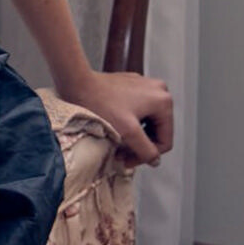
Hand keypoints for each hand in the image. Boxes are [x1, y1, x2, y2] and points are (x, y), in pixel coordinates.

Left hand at [57, 70, 173, 166]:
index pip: (165, 139)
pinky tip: (114, 130)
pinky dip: (127, 124)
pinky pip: (136, 112)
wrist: (78, 83)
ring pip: (145, 123)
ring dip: (133, 137)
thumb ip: (145, 150)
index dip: (148, 156)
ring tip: (116, 145)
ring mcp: (144, 87)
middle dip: (139, 146)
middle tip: (121, 156)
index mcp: (163, 101)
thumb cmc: (100, 103)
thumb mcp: (127, 132)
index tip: (130, 161)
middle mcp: (158, 91)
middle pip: (156, 131)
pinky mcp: (131, 87)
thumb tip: (155, 160)